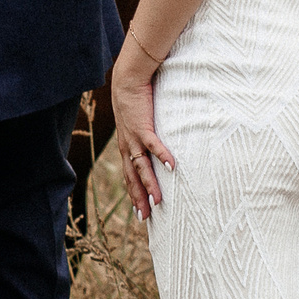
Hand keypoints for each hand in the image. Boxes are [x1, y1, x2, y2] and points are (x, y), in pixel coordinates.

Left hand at [109, 36, 174, 216]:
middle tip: (147, 218)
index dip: (134, 194)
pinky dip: (162, 156)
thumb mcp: (138, 124)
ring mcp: (134, 138)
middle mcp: (127, 146)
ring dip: (150, 185)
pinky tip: (172, 168)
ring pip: (141, 167)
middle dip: (139, 198)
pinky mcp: (143, 126)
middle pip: (133, 178)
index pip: (129, 176)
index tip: (141, 212)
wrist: (126, 81)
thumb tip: (154, 148)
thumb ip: (145, 137)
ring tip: (158, 201)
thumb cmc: (135, 102)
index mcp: (126, 147)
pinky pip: (153, 145)